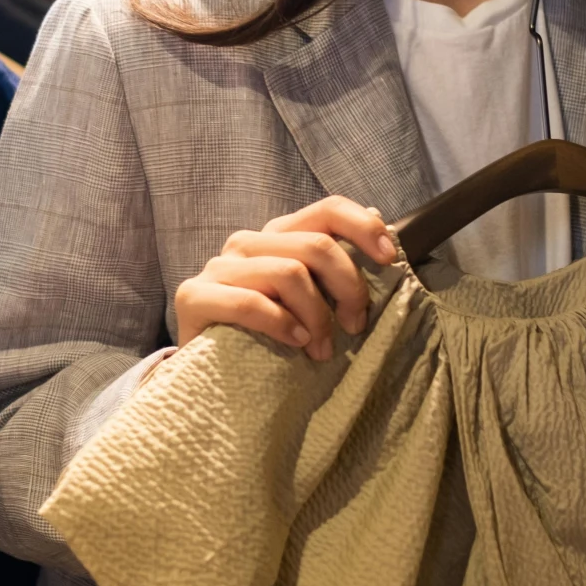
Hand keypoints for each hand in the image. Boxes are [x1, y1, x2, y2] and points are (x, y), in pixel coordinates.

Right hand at [174, 195, 399, 361]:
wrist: (208, 375)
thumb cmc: (268, 335)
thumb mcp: (309, 298)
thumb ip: (335, 260)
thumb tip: (378, 215)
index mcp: (276, 236)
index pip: (328, 209)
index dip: (364, 227)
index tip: (390, 260)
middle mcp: (246, 243)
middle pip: (315, 245)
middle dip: (347, 288)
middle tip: (355, 327)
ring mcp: (218, 268)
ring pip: (289, 273)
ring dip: (317, 316)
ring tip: (322, 350)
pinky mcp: (194, 297)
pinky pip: (251, 302)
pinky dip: (282, 324)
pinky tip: (296, 343)